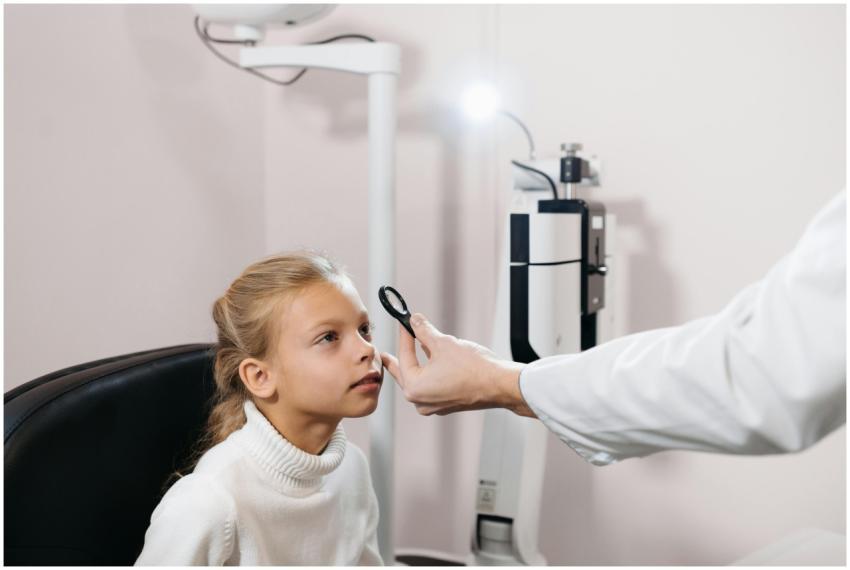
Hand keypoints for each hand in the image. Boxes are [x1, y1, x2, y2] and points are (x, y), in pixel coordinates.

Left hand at [380, 313, 535, 416]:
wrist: (500, 385)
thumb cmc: (474, 369)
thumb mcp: (444, 343)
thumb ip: (424, 331)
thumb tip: (415, 321)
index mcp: (415, 388)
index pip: (404, 357)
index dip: (405, 336)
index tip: (405, 324)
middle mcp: (421, 401)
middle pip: (405, 374)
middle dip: (398, 359)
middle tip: (384, 355)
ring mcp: (434, 405)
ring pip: (418, 381)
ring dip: (416, 364)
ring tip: (411, 351)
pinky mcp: (447, 403)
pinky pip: (431, 386)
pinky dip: (429, 373)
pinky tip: (430, 362)